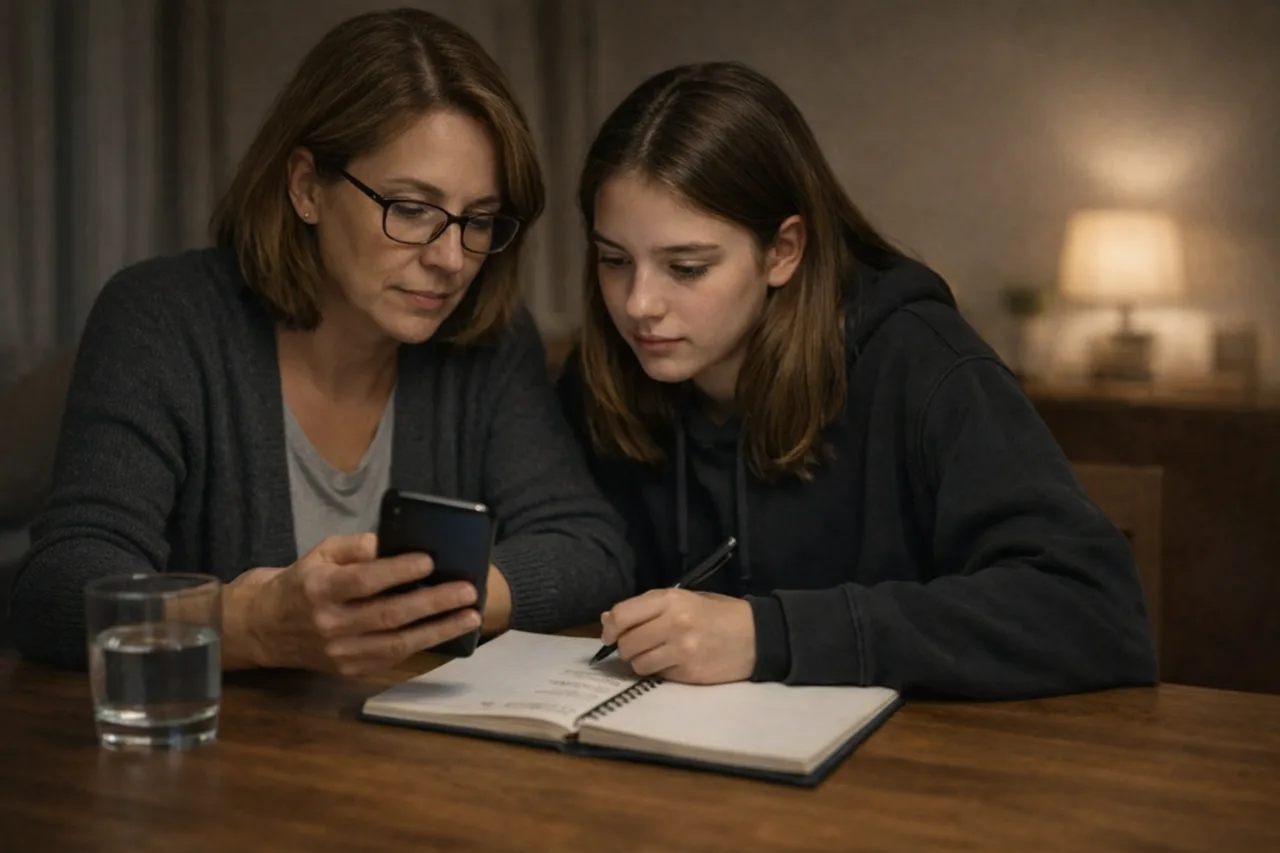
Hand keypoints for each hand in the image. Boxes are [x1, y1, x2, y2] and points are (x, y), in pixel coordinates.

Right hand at [224, 533, 481, 675]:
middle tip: (466, 590)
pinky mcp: (348, 670)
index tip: (429, 561)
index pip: (364, 581)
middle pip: (389, 615)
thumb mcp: (320, 554)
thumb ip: (355, 547)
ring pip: (397, 644)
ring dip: (438, 630)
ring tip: (469, 616)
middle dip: (433, 603)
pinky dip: (422, 644)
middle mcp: (329, 624)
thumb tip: (392, 543)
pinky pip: (392, 658)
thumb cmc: (301, 584)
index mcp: (319, 589)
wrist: (265, 629)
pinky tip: (446, 631)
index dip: (398, 571)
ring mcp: (339, 652)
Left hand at [600, 589, 755, 683]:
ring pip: (637, 663)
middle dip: (625, 647)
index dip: (610, 627)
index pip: (622, 615)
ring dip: (640, 662)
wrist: (757, 636)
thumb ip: (646, 608)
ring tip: (655, 654)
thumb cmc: (718, 613)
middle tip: (637, 645)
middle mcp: (674, 624)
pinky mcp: (689, 673)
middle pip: (626, 643)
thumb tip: (607, 621)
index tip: (610, 634)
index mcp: (671, 600)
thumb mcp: (684, 599)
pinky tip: (673, 662)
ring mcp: (682, 651)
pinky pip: (657, 675)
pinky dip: (658, 671)